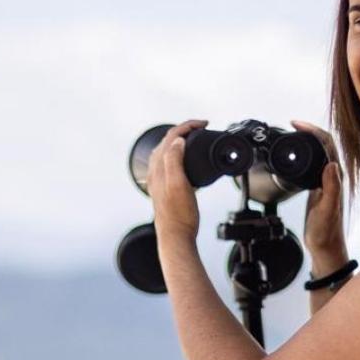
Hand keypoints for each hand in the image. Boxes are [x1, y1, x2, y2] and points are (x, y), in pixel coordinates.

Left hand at [146, 119, 208, 242]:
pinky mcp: (164, 188)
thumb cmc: (179, 214)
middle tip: (201, 127)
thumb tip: (177, 140)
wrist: (175, 236)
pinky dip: (178, 154)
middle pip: (168, 141)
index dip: (188, 126)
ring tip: (194, 138)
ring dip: (179, 140)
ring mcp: (159, 180)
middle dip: (184, 130)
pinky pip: (168, 162)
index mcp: (159, 167)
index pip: (171, 136)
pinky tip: (185, 161)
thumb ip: (174, 160)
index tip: (203, 124)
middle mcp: (156, 171)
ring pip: (166, 151)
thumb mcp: (179, 184)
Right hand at [290, 119, 346, 256]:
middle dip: (310, 129)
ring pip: (319, 151)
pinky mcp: (319, 185)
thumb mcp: (326, 210)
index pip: (328, 144)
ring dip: (308, 138)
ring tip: (294, 132)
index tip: (297, 125)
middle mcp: (334, 175)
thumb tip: (333, 164)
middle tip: (293, 124)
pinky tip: (296, 152)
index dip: (313, 131)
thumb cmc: (326, 231)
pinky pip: (314, 161)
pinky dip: (305, 151)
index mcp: (336, 177)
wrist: (325, 246)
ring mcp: (326, 179)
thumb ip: (331, 188)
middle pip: (325, 143)